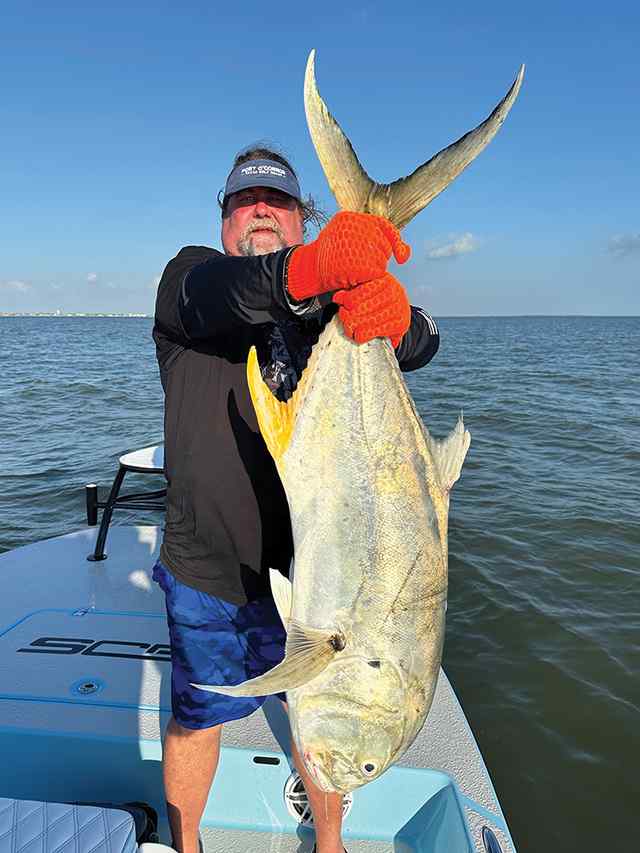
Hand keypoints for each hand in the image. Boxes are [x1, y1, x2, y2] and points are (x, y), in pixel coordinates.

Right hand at [287, 211, 409, 300]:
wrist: (308, 270)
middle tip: (358, 263)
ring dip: (373, 268)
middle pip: (383, 245)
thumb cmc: (330, 256)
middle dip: (378, 257)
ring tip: (353, 269)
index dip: (395, 241)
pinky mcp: (358, 264)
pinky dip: (369, 278)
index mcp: (350, 218)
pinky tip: (355, 277)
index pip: (384, 226)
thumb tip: (406, 252)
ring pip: (381, 259)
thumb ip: (375, 239)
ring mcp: (355, 245)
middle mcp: (353, 228)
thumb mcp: (348, 238)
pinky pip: (376, 272)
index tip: (401, 256)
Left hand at [333, 273, 410, 347]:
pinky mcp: (400, 323)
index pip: (365, 289)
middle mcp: (394, 291)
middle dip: (349, 314)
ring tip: (348, 328)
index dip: (351, 298)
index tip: (344, 304)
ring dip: (354, 326)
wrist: (399, 309)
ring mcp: (399, 308)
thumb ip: (350, 292)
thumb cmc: (377, 297)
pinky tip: (358, 335)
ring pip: (369, 320)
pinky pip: (377, 331)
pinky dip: (364, 335)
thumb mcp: (363, 289)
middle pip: (365, 306)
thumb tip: (338, 298)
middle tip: (343, 318)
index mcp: (383, 279)